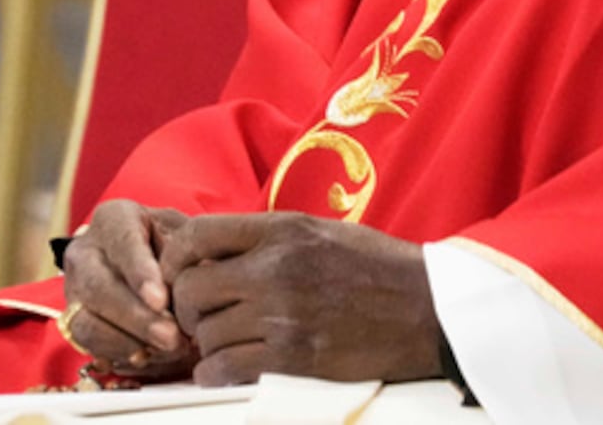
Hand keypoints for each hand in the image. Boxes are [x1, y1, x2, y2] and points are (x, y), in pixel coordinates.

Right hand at [60, 201, 196, 376]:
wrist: (140, 259)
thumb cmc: (166, 243)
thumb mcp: (180, 233)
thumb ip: (187, 253)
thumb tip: (202, 279)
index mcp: (113, 218)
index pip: (122, 243)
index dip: (140, 274)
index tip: (161, 300)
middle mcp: (84, 252)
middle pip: (99, 288)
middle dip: (136, 318)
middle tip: (171, 337)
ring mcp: (74, 288)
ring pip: (87, 322)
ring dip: (127, 342)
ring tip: (166, 350)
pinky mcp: (73, 320)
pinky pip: (87, 345)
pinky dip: (118, 355)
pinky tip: (149, 357)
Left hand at [159, 212, 440, 387]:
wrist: (427, 308)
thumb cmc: (377, 267)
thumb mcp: (321, 232)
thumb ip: (269, 239)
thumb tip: (216, 254)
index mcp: (284, 230)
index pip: (198, 234)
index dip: (175, 257)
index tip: (176, 273)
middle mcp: (277, 269)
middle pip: (192, 288)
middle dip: (185, 305)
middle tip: (198, 314)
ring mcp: (284, 316)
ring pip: (207, 333)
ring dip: (206, 342)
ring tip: (222, 341)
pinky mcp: (294, 358)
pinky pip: (227, 368)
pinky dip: (216, 372)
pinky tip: (224, 368)